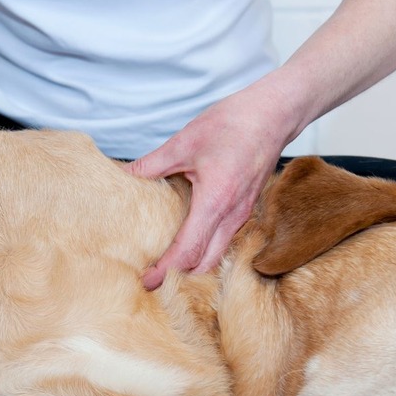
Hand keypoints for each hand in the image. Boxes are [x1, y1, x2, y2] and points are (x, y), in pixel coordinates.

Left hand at [124, 83, 295, 289]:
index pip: (188, 251)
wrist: (273, 114)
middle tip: (152, 280)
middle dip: (178, 277)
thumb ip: (150, 164)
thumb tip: (122, 175)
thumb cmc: (232, 124)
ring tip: (166, 267)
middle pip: (204, 264)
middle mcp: (232, 216)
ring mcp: (242, 215)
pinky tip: (187, 244)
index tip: (147, 281)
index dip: (166, 270)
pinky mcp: (245, 210)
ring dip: (192, 266)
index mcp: (215, 202)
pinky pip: (224, 241)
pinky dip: (205, 251)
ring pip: (216, 255)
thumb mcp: (184, 142)